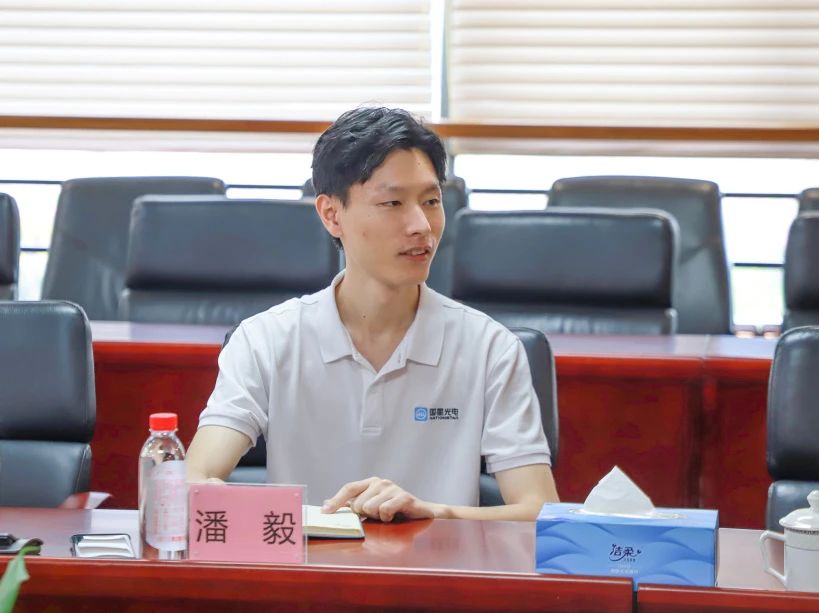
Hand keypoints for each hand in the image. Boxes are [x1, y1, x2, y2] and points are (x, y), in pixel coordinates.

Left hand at [322, 477, 447, 521]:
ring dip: (378, 517)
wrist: (422, 514)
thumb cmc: (394, 511)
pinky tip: (395, 517)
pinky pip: (384, 510)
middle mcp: (380, 482)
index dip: (336, 500)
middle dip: (365, 515)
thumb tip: (326, 504)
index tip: (324, 512)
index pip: (349, 488)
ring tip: (388, 516)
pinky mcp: (404, 496)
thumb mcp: (371, 507)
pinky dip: (388, 518)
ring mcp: (392, 488)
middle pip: (358, 503)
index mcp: (371, 483)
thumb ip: (351, 504)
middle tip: (378, 516)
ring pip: (370, 508)